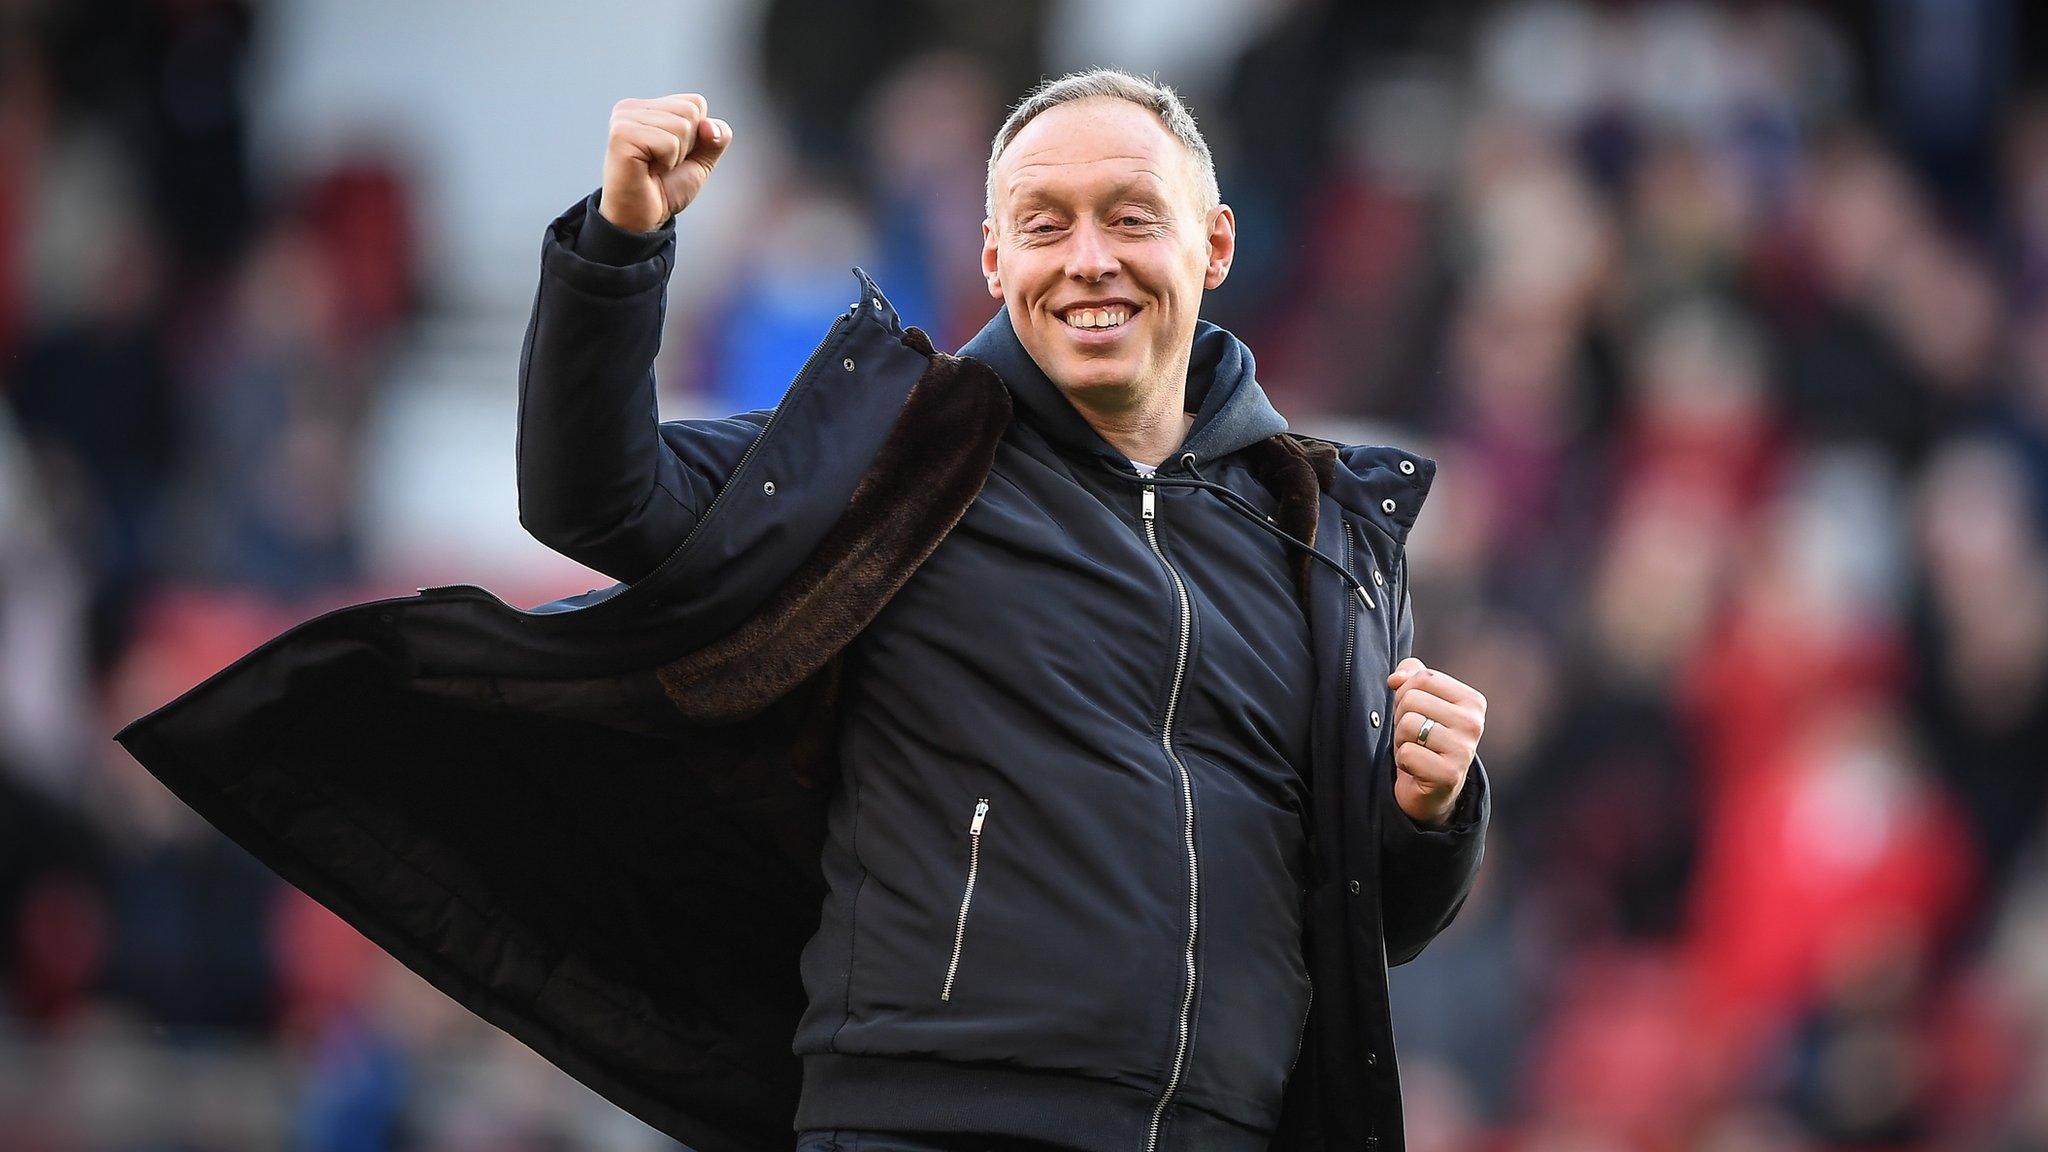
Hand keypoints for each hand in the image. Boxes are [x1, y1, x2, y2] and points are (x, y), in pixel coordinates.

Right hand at [599, 93, 732, 232]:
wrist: (644, 218)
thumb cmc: (666, 188)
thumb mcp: (701, 160)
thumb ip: (715, 137)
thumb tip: (710, 125)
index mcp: (648, 107)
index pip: (696, 102)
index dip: (697, 136)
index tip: (673, 155)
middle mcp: (631, 108)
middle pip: (690, 110)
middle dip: (688, 145)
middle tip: (663, 164)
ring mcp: (623, 118)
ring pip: (682, 125)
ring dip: (676, 156)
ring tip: (655, 167)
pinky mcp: (621, 134)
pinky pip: (668, 142)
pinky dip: (667, 162)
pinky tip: (647, 170)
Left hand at [1385, 657, 1483, 826]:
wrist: (1431, 789)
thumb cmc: (1424, 738)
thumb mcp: (1420, 701)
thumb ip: (1410, 676)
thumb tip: (1395, 678)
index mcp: (1472, 701)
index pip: (1423, 677)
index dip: (1406, 693)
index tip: (1416, 713)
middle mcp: (1474, 724)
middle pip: (1412, 699)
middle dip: (1401, 718)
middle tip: (1414, 736)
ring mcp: (1464, 750)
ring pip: (1408, 724)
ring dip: (1401, 740)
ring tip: (1416, 750)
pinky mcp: (1449, 775)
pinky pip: (1407, 753)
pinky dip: (1403, 761)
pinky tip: (1416, 768)